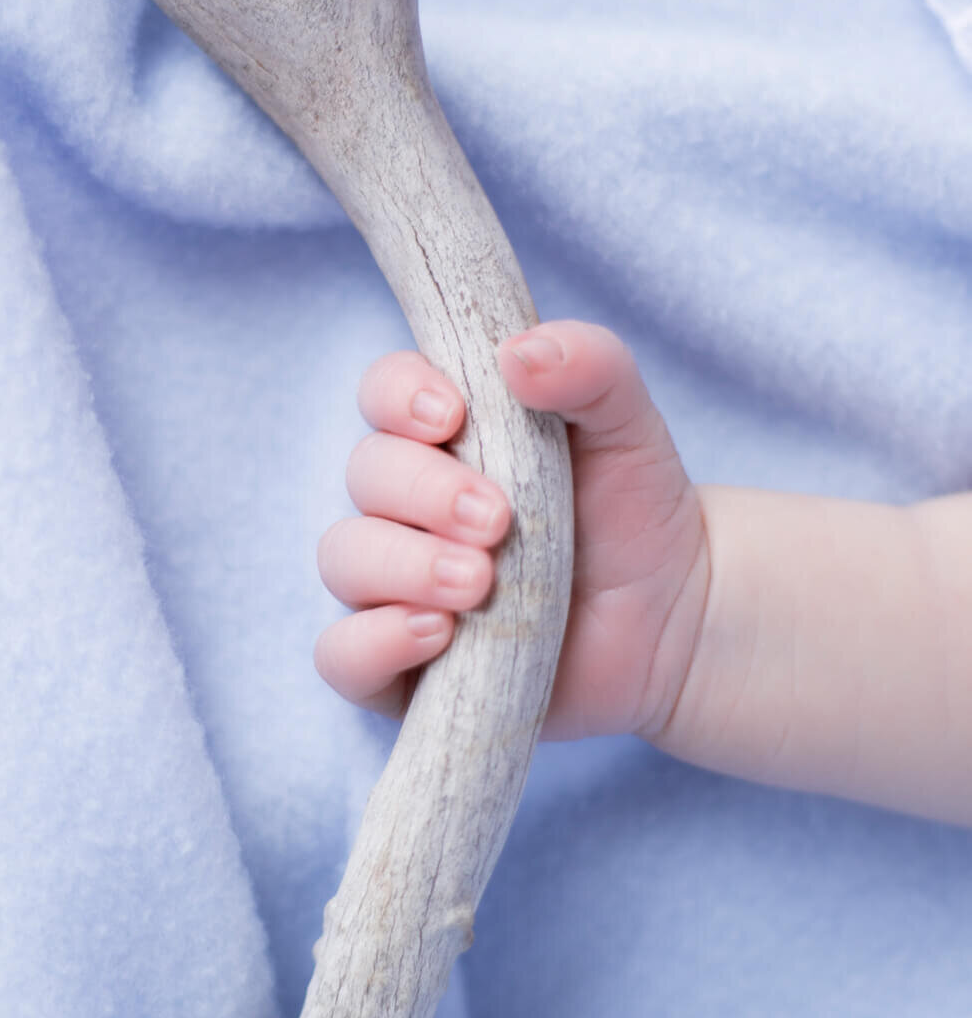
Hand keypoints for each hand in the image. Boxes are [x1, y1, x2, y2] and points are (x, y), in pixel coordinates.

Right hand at [314, 320, 709, 738]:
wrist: (675, 618)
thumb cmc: (634, 511)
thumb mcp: (629, 427)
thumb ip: (591, 367)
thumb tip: (518, 353)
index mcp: (443, 435)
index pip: (383, 392)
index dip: (398, 395)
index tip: (451, 414)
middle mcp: (406, 506)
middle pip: (366, 475)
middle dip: (425, 491)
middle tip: (498, 519)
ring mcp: (395, 586)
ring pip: (346, 559)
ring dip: (405, 565)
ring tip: (479, 582)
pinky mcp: (399, 664)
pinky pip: (343, 654)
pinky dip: (374, 641)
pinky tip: (439, 634)